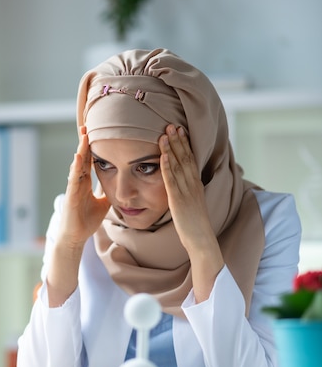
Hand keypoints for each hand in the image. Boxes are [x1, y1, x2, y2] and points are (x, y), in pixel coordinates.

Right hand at [58, 127, 109, 247]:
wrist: (76, 236)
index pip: (90, 161)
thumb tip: (121, 186)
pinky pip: (73, 179)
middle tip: (87, 125)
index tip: (97, 133)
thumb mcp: (103, 204)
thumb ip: (109, 193)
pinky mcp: (70, 195)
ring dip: (81, 150)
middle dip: (85, 142)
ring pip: (77, 165)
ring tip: (83, 135)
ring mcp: (73, 187)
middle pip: (83, 158)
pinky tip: (78, 157)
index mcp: (85, 183)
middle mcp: (78, 182)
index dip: (93, 147)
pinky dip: (76, 167)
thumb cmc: (86, 220)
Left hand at [159, 125, 223, 301]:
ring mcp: (186, 192)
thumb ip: (186, 194)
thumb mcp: (191, 206)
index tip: (179, 130)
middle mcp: (193, 185)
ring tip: (165, 133)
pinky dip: (167, 166)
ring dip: (172, 148)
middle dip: (178, 140)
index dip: (184, 144)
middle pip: (186, 158)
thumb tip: (180, 187)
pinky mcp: (178, 201)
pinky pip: (172, 181)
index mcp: (196, 186)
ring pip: (178, 165)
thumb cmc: (195, 227)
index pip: (190, 160)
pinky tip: (163, 155)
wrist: (202, 242)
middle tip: (171, 124)